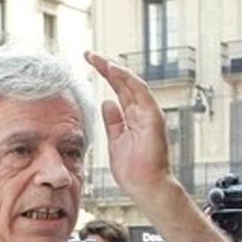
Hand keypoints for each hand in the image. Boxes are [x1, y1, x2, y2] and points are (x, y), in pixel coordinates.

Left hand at [84, 51, 172, 206]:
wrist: (146, 187)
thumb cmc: (133, 169)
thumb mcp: (116, 140)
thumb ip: (113, 121)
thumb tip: (106, 103)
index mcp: (134, 117)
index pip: (119, 90)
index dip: (105, 75)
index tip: (89, 64)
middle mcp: (143, 112)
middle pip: (124, 82)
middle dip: (106, 66)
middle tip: (89, 54)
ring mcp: (149, 113)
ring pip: (132, 83)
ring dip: (114, 69)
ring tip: (97, 58)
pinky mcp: (153, 117)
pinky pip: (139, 92)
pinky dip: (126, 79)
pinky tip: (112, 69)